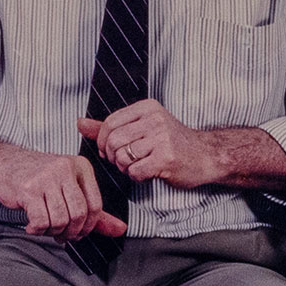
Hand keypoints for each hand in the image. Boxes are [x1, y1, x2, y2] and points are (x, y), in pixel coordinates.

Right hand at [0, 141, 127, 240]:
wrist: (3, 163)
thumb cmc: (38, 177)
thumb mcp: (69, 188)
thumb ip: (95, 211)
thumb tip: (120, 229)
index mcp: (81, 166)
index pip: (96, 205)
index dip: (89, 227)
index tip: (78, 232)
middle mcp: (66, 168)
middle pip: (79, 215)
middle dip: (70, 232)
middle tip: (60, 234)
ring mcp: (46, 177)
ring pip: (60, 220)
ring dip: (51, 232)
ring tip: (44, 226)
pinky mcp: (28, 188)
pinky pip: (40, 221)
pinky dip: (36, 230)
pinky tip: (31, 224)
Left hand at [80, 100, 217, 188]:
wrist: (206, 155)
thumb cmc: (172, 142)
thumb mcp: (142, 127)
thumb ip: (109, 126)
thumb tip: (79, 123)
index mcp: (147, 108)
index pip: (110, 123)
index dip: (103, 142)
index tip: (109, 151)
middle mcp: (154, 119)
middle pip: (114, 141)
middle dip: (113, 157)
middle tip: (124, 162)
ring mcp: (162, 138)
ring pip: (123, 157)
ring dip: (125, 168)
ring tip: (137, 166)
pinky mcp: (167, 158)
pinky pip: (136, 171)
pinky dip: (137, 177)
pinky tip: (147, 173)